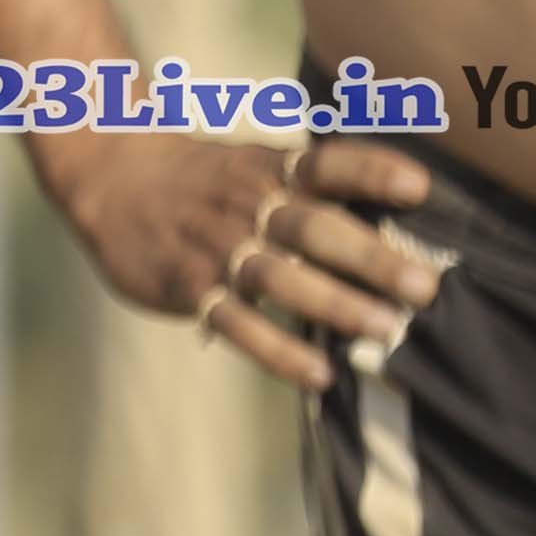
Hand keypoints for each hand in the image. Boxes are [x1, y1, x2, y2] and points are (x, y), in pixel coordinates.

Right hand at [40, 122, 451, 386]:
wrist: (111, 178)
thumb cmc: (208, 179)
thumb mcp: (256, 162)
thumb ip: (318, 186)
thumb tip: (408, 215)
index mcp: (270, 169)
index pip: (327, 164)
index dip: (371, 172)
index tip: (419, 186)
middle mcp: (247, 204)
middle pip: (313, 227)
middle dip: (370, 257)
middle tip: (424, 286)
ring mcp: (216, 248)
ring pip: (279, 277)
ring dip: (335, 304)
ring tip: (386, 330)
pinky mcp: (189, 288)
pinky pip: (237, 323)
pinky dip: (278, 351)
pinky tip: (319, 373)